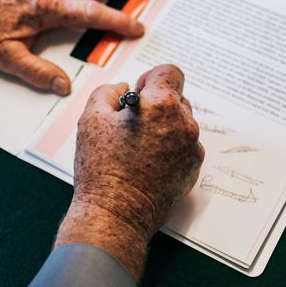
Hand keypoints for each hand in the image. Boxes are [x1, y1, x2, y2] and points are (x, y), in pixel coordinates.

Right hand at [55, 64, 204, 280]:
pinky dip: (170, 148)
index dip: (151, 77)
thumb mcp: (92, 118)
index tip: (140, 91)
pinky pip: (185, 146)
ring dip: (164, 126)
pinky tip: (148, 162)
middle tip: (132, 122)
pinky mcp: (193, 169)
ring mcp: (192, 148)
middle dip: (156, 104)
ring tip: (138, 146)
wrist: (115, 214)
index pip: (169, 72)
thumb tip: (123, 88)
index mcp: (162, 105)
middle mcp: (185, 124)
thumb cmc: (102, 169)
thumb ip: (109, 91)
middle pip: (176, 98)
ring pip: (181, 123)